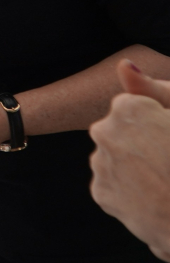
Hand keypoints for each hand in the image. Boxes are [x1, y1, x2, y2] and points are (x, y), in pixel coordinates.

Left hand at [90, 59, 169, 261]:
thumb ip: (152, 89)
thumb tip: (123, 65)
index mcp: (128, 108)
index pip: (134, 107)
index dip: (159, 122)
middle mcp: (103, 132)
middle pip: (121, 132)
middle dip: (142, 142)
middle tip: (169, 161)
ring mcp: (99, 164)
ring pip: (116, 158)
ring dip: (134, 166)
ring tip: (165, 181)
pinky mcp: (100, 194)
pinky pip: (112, 184)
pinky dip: (129, 190)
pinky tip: (154, 197)